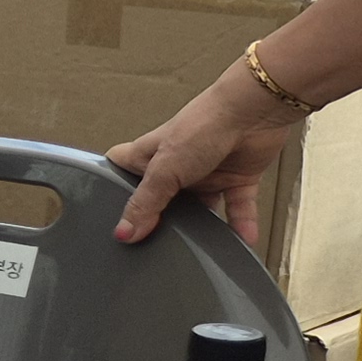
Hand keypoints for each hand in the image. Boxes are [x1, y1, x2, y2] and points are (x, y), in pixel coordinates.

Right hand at [107, 68, 301, 245]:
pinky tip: (241, 240)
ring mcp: (208, 173)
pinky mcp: (238, 178)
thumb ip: (145, 203)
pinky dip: (242, 224)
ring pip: (201, 208)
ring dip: (203, 227)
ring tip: (200, 248)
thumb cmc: (204, 124)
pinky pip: (238, 208)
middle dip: (160, 219)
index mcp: (149, 156)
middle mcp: (177, 165)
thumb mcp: (164, 169)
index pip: (121, 168)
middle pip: (161, 198)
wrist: (253, 112)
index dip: (112, 185)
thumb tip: (124, 232)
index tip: (108, 212)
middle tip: (155, 242)